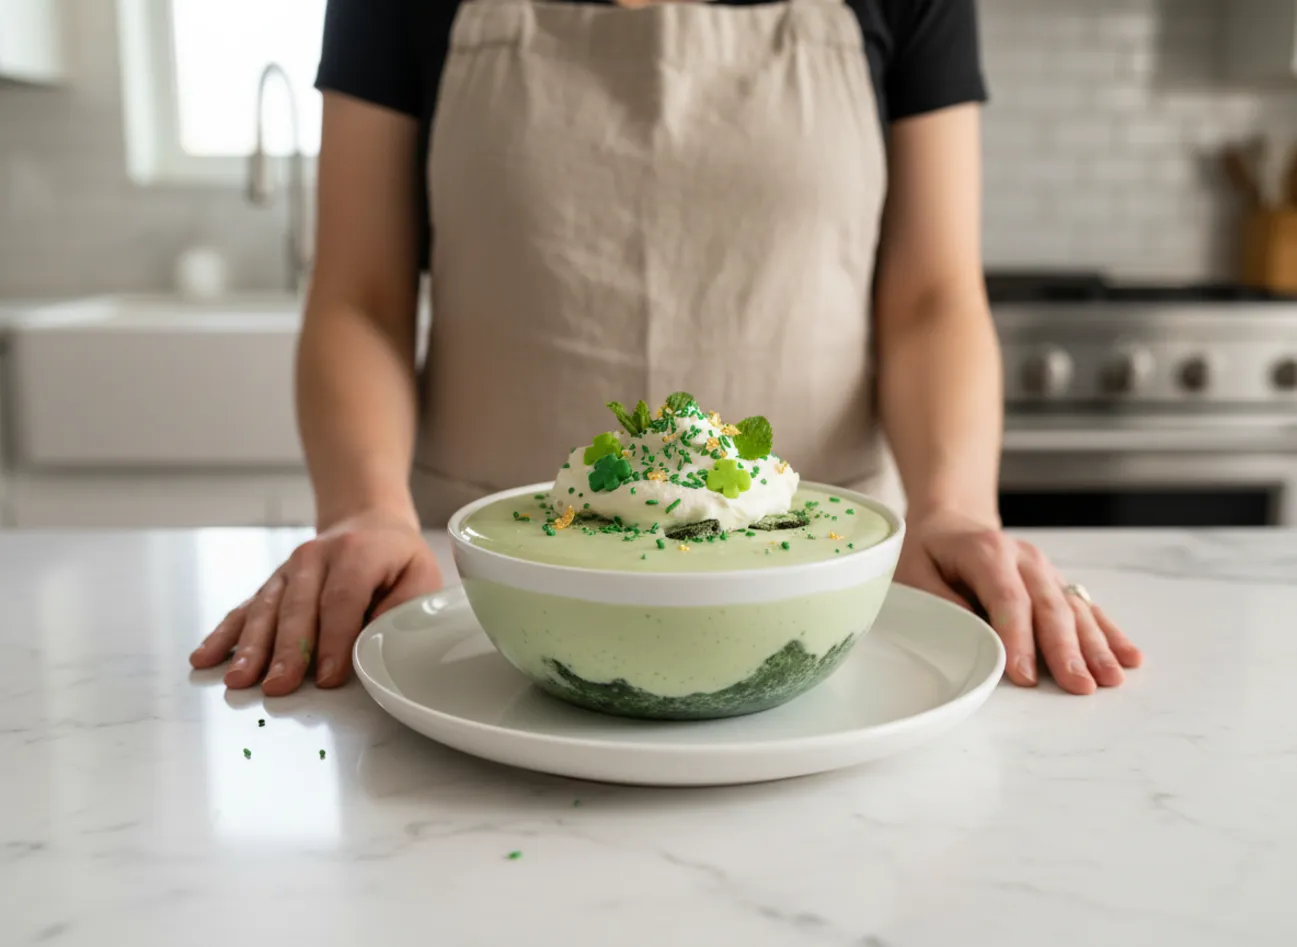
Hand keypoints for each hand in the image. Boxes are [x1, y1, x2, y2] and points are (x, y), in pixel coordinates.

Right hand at [189, 509, 442, 694]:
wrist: (367, 521)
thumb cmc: (397, 558)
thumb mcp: (420, 576)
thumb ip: (402, 610)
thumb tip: (376, 645)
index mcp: (357, 553)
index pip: (341, 599)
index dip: (333, 640)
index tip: (327, 676)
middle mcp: (315, 557)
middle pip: (297, 607)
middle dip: (287, 651)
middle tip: (278, 687)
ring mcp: (288, 569)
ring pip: (266, 609)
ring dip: (251, 647)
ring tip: (238, 679)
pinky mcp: (273, 583)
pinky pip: (245, 608)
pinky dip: (225, 633)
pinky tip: (205, 656)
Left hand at [894, 508, 1142, 694]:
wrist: (952, 520)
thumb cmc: (928, 551)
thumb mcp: (913, 571)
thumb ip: (939, 603)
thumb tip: (967, 638)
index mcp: (987, 552)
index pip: (1008, 599)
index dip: (1018, 638)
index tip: (1025, 676)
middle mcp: (1024, 559)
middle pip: (1049, 607)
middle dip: (1066, 650)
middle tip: (1079, 686)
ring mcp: (1045, 570)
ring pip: (1074, 609)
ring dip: (1095, 646)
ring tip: (1111, 679)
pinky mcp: (1056, 582)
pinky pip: (1087, 608)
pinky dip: (1109, 633)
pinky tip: (1130, 656)